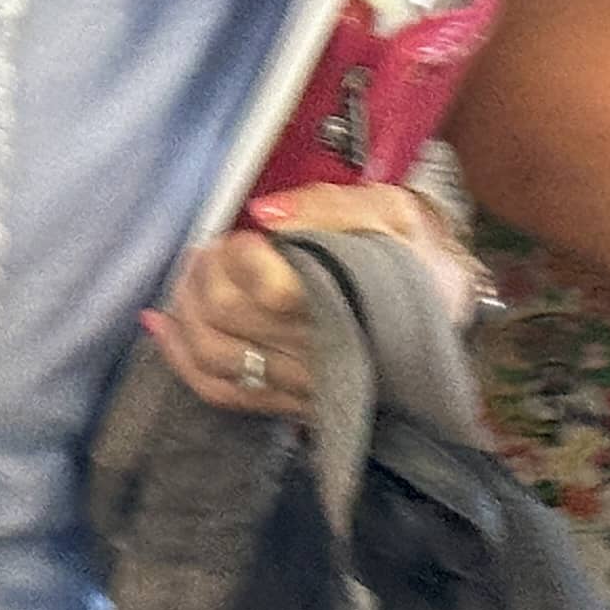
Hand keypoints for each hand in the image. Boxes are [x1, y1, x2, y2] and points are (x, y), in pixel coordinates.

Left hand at [143, 185, 476, 417]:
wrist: (448, 316)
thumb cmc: (418, 259)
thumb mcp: (393, 212)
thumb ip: (331, 205)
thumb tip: (262, 211)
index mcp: (345, 300)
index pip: (266, 285)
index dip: (239, 252)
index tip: (247, 231)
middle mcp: (315, 350)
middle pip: (228, 317)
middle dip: (205, 272)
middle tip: (212, 246)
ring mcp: (297, 384)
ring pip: (214, 355)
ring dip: (185, 310)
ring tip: (190, 275)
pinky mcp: (285, 403)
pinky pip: (219, 391)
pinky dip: (179, 358)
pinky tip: (161, 325)